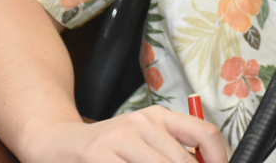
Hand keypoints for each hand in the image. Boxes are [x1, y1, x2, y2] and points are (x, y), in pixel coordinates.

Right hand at [23, 105, 227, 162]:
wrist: (58, 141)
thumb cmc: (107, 146)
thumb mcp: (143, 139)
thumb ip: (172, 151)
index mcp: (159, 116)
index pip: (204, 133)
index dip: (218, 158)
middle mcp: (143, 123)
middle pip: (183, 161)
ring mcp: (119, 139)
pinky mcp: (98, 156)